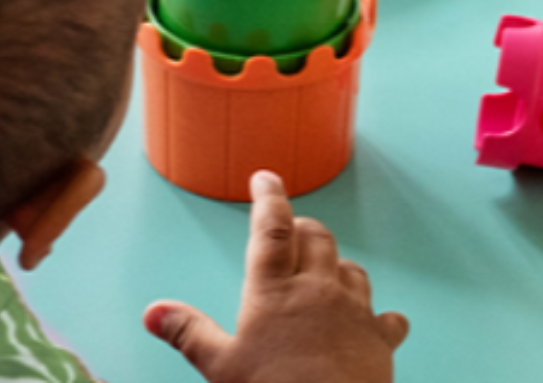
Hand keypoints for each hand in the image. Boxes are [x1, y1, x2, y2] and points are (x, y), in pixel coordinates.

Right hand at [144, 172, 408, 382]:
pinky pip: (387, 317)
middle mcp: (317, 290)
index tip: (266, 179)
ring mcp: (353, 312)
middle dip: (303, 228)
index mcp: (274, 290)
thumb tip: (155, 312)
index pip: (272, 228)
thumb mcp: (221, 366)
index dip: (269, 198)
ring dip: (337, 265)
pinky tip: (376, 321)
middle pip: (317, 238)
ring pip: (352, 269)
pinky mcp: (378, 339)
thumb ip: (189, 333)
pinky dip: (379, 316)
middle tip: (291, 231)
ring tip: (325, 273)